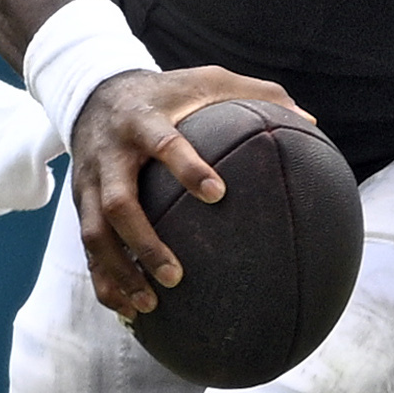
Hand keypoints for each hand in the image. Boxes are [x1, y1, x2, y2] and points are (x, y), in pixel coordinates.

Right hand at [70, 64, 313, 318]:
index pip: (164, 143)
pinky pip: (89, 249)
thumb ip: (257, 94)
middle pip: (119, 203)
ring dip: (120, 272)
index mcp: (144, 121)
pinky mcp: (81, 204)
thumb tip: (312, 119)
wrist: (96, 91)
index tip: (218, 193)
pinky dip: (105, 281)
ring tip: (150, 305)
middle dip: (145, 242)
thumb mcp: (209, 80)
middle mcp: (111, 155)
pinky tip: (129, 311)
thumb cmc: (169, 92)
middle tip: (176, 275)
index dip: (187, 167)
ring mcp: (90, 182)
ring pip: (96, 234)